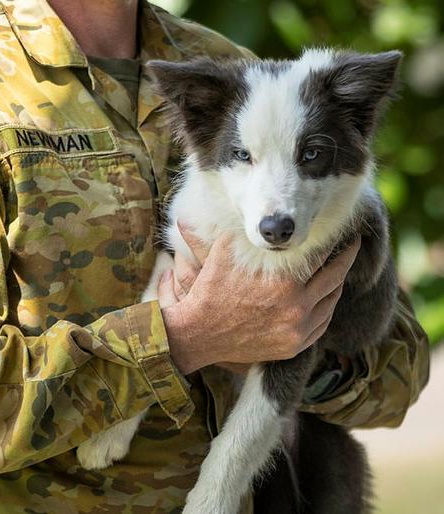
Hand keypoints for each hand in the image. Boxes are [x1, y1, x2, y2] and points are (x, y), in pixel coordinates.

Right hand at [161, 225, 360, 375]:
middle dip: (346, 257)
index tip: (338, 227)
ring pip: (331, 301)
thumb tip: (260, 208)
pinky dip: (327, 308)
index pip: (319, 253)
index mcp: (283, 280)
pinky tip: (326, 296)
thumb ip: (248, 229)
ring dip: (338, 282)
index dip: (330, 238)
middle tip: (354, 244)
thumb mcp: (225, 249)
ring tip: (341, 268)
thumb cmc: (211, 288)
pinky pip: (322, 324)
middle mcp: (296, 306)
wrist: (199, 333)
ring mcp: (297, 329)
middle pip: (335, 276)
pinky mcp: (293, 345)